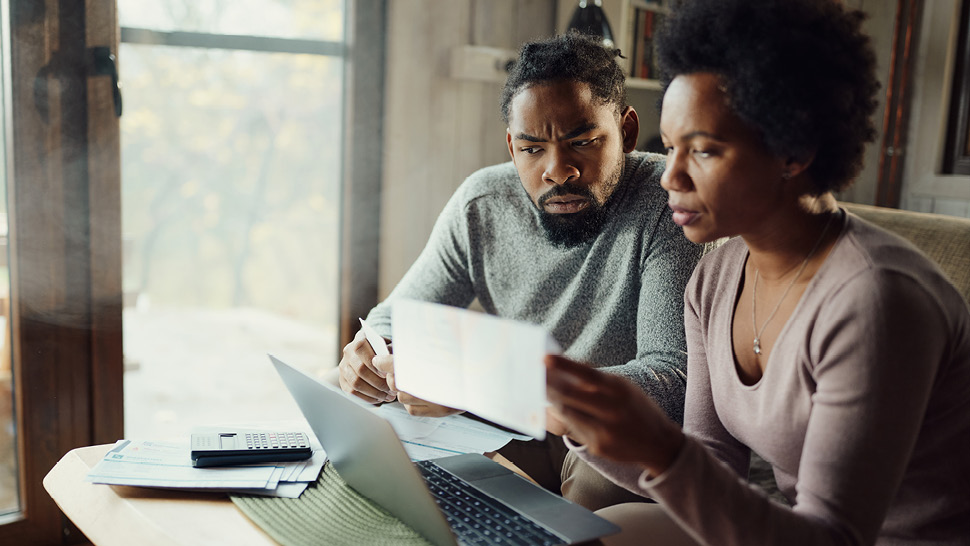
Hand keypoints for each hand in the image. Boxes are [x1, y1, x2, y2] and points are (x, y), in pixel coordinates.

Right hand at [338, 329, 396, 403]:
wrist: (372, 356)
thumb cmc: (384, 351)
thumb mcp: (389, 346)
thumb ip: (390, 351)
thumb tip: (393, 362)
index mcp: (360, 339)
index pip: (361, 349)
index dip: (374, 363)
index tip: (387, 374)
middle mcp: (348, 351)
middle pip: (360, 369)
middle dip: (378, 382)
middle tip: (392, 390)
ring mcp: (343, 366)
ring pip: (356, 383)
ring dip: (374, 392)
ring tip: (388, 396)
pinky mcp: (342, 380)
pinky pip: (352, 393)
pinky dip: (367, 398)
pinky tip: (379, 398)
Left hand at [372, 356, 462, 416]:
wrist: (486, 378)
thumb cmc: (463, 359)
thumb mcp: (441, 349)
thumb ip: (416, 351)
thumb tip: (391, 353)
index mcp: (427, 364)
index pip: (395, 365)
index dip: (384, 362)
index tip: (379, 360)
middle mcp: (429, 384)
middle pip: (395, 382)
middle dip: (394, 375)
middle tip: (398, 369)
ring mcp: (433, 400)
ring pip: (402, 397)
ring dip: (403, 389)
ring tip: (414, 381)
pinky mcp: (437, 411)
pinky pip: (412, 409)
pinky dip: (412, 403)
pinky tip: (420, 395)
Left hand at [545, 355, 683, 475]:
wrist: (659, 443)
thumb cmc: (636, 409)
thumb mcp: (625, 388)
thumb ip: (598, 380)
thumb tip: (565, 368)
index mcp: (621, 390)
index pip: (588, 374)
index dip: (565, 365)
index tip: (545, 358)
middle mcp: (613, 410)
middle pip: (571, 396)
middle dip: (549, 385)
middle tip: (534, 376)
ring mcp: (605, 431)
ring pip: (568, 413)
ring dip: (553, 401)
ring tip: (542, 390)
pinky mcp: (599, 447)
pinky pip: (574, 429)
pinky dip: (564, 417)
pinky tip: (558, 408)